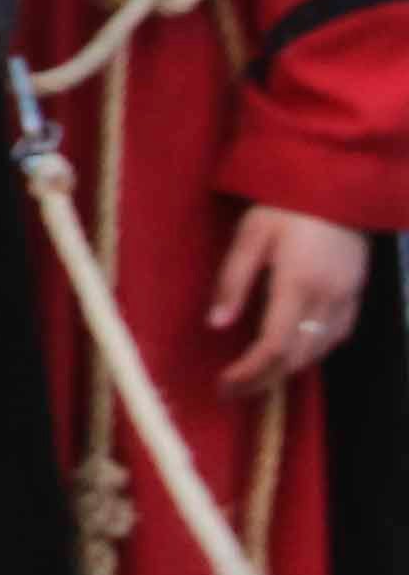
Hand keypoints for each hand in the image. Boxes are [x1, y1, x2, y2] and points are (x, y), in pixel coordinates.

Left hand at [216, 202, 371, 398]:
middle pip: (297, 358)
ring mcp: (347, 300)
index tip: (224, 384)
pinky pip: (335, 337)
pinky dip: (311, 351)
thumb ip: (233, 281)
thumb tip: (216, 325)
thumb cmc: (286, 205)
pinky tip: (291, 351)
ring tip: (255, 374)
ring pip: (318, 352)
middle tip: (233, 388)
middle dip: (265, 379)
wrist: (337, 186)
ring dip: (287, 369)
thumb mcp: (250, 235)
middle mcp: (327, 300)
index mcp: (297, 284)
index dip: (249, 372)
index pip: (273, 346)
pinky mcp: (357, 296)